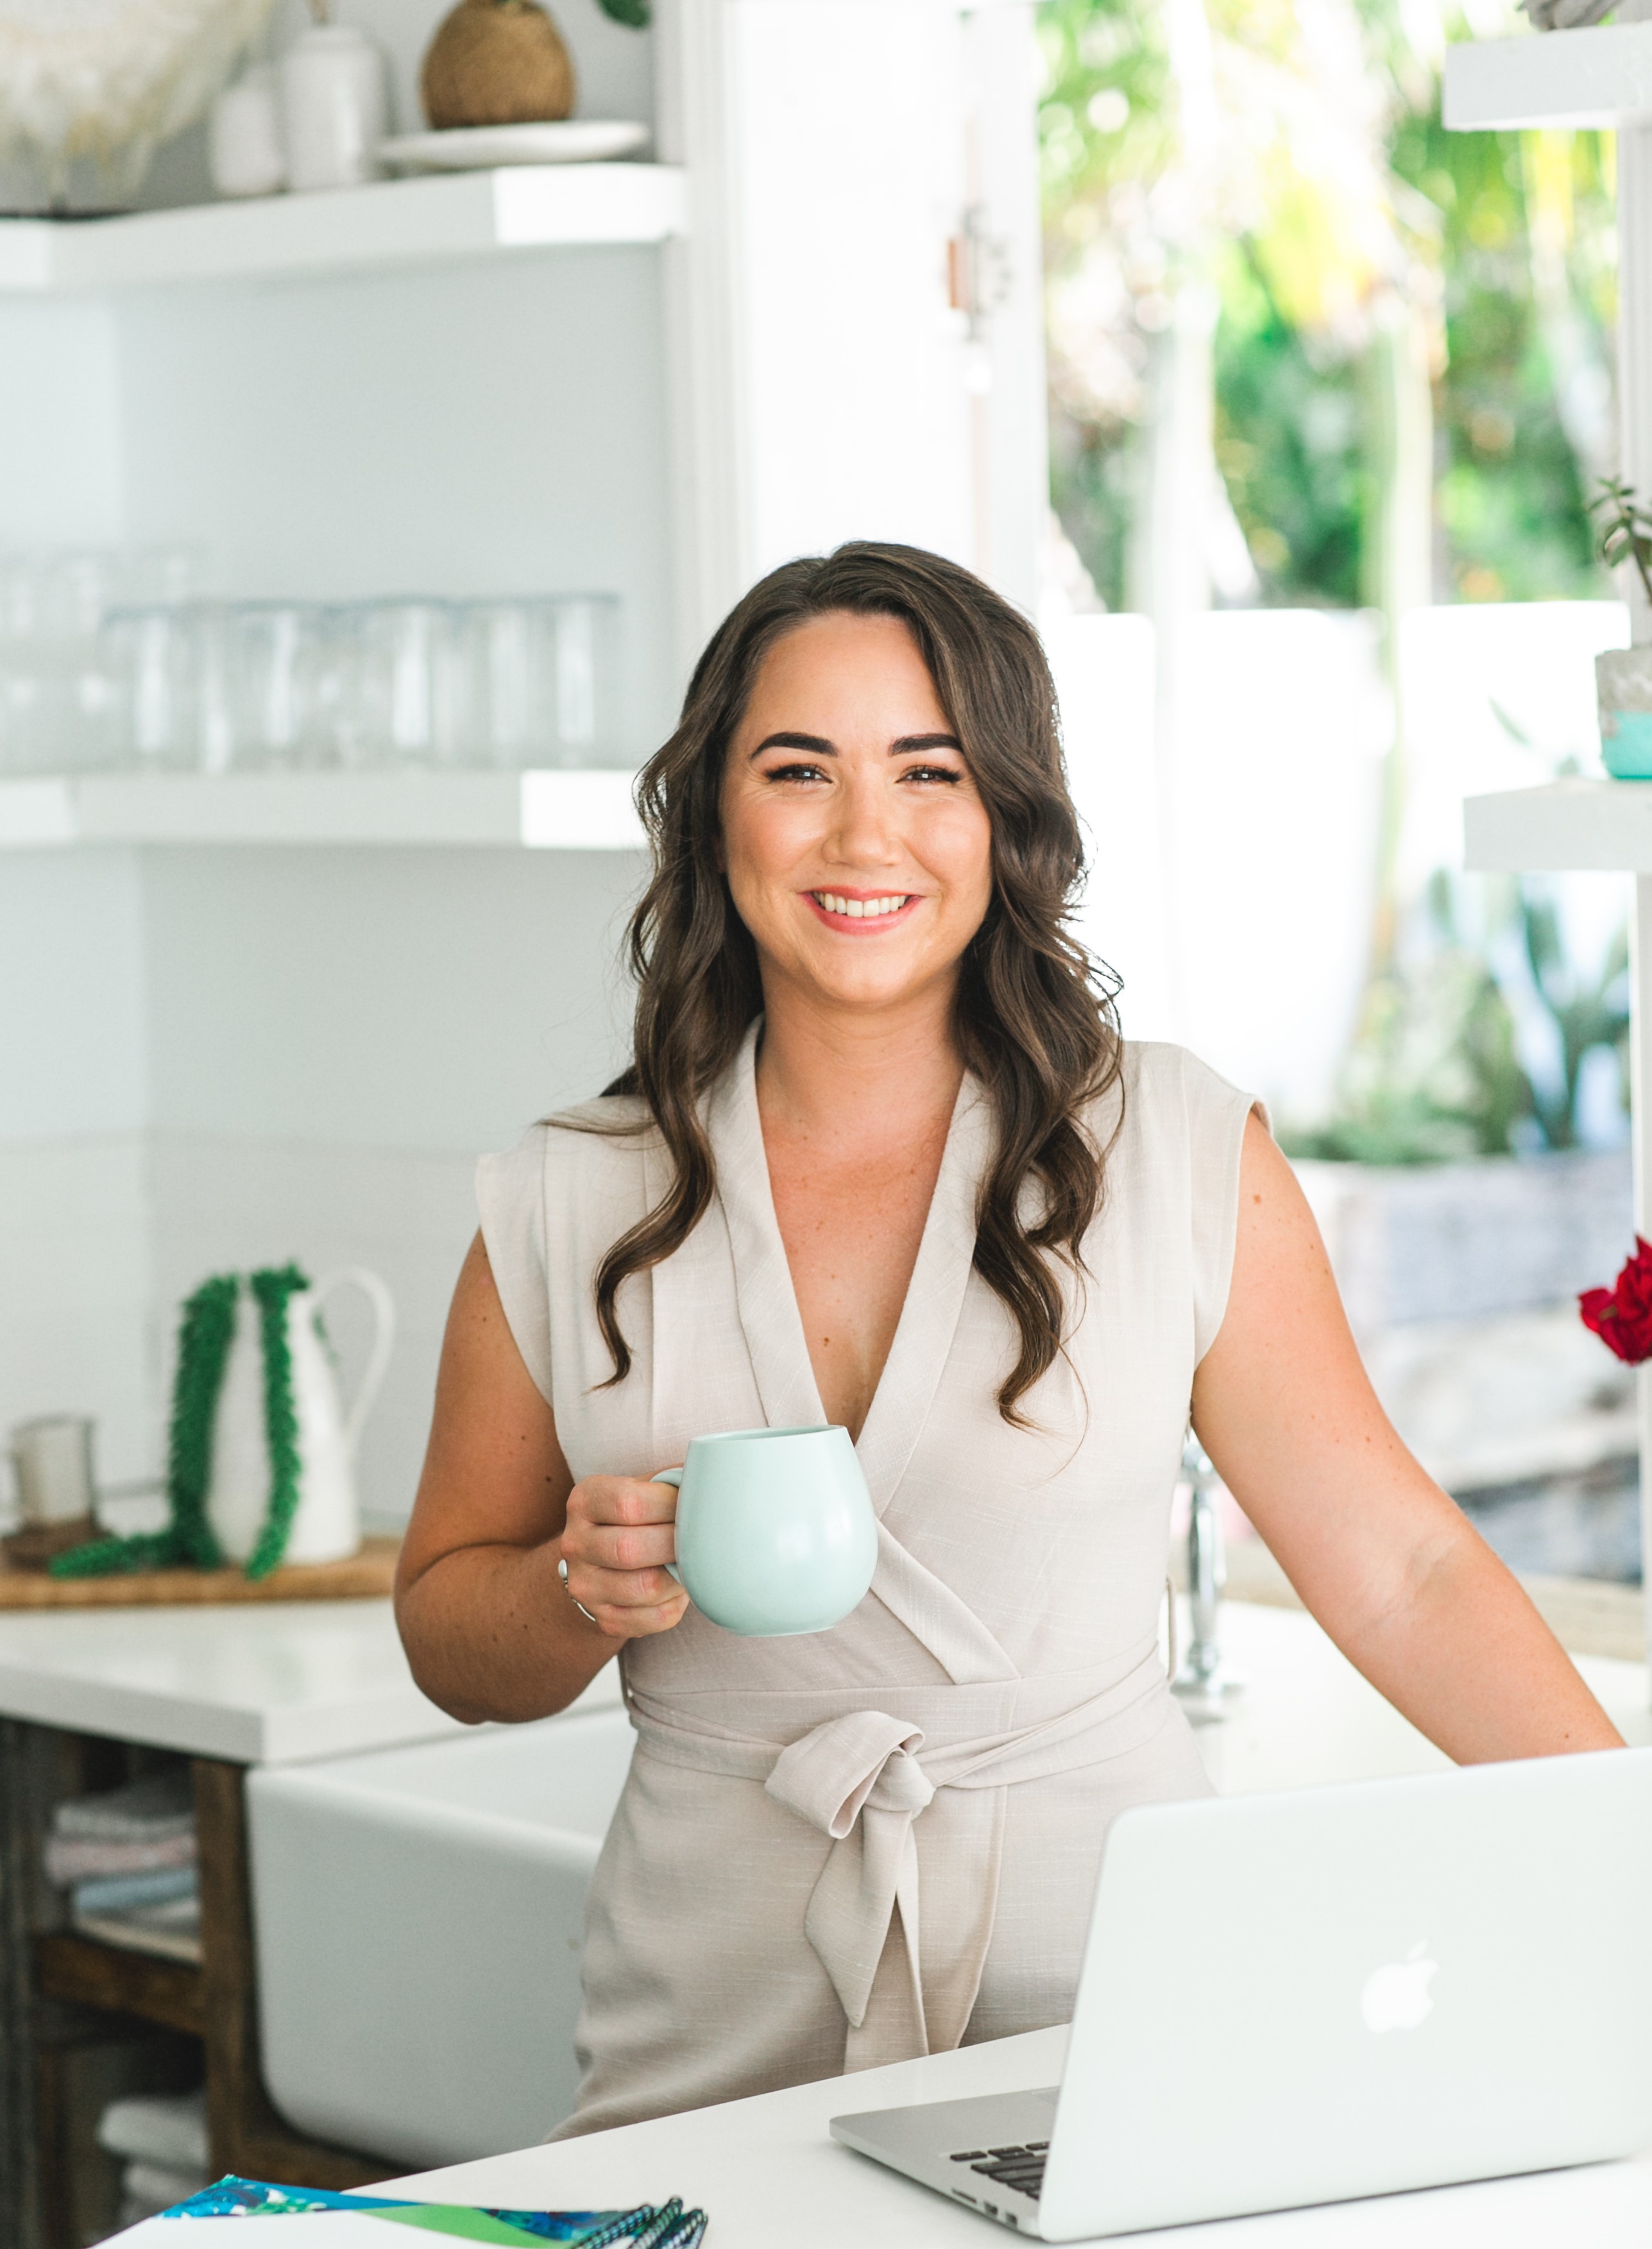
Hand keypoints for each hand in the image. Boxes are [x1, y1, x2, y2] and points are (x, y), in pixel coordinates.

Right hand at [557, 1472, 688, 1640]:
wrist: (598, 1563)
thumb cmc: (633, 1519)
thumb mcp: (638, 1489)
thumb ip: (668, 1481)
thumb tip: (714, 1476)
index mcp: (584, 1501)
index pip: (628, 1503)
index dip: (670, 1505)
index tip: (695, 1505)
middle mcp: (574, 1544)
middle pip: (630, 1549)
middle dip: (676, 1543)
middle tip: (701, 1538)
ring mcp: (584, 1586)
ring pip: (644, 1588)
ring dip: (679, 1576)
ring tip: (693, 1563)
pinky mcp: (604, 1619)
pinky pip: (652, 1619)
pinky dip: (676, 1604)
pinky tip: (679, 1588)